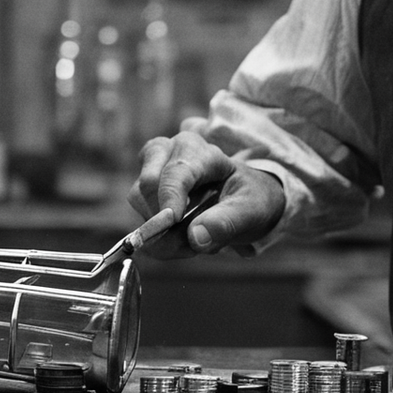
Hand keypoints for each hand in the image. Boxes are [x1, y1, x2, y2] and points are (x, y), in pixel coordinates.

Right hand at [128, 130, 284, 258]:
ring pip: (141, 207)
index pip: (174, 171)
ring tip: (199, 239)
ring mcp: (150, 173)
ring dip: (166, 235)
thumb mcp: (250, 209)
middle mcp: (166, 153)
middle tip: (197, 243)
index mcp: (196, 150)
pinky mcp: (143, 196)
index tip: (174, 221)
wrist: (242, 203)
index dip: (170, 197)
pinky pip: (141, 224)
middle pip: (148, 187)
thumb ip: (227, 222)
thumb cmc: (248, 199)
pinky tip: (185, 241)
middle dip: (167, 221)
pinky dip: (161, 241)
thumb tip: (196, 237)